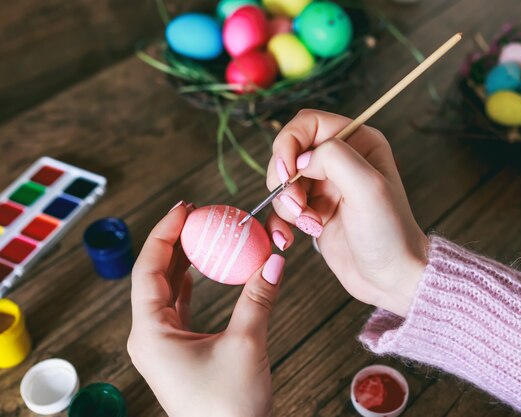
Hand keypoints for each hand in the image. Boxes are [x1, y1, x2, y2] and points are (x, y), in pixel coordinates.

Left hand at [128, 202, 284, 416]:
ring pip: (166, 290)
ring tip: (203, 234)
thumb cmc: (229, 406)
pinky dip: (191, 284)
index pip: (149, 269)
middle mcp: (149, 336)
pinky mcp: (177, 351)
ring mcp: (162, 344)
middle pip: (155, 276)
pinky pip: (178, 307)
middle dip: (175, 242)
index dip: (165, 233)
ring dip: (184, 261)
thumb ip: (258, 297)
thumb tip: (275, 260)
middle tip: (198, 215)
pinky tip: (203, 269)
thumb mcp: (246, 343)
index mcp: (150, 333)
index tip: (186, 209)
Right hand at [266, 110, 427, 316]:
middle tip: (300, 205)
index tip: (288, 173)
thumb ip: (334, 157)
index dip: (289, 143)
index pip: (307, 123)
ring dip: (286, 204)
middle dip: (286, 180)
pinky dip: (279, 222)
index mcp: (358, 142)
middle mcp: (340, 160)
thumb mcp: (368, 187)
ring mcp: (325, 187)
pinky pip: (282, 208)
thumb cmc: (390, 233)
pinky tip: (288, 238)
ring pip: (283, 182)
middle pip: (289, 152)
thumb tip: (302, 160)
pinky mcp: (313, 211)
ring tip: (309, 224)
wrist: (391, 278)